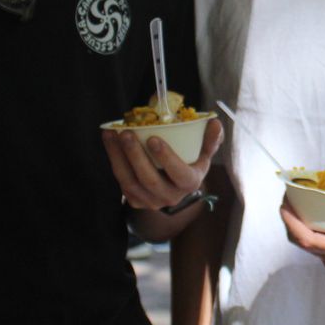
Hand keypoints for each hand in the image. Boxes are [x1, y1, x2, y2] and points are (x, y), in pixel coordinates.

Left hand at [101, 119, 222, 211]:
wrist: (174, 188)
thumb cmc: (189, 165)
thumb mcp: (204, 154)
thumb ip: (210, 139)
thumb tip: (215, 123)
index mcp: (190, 183)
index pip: (179, 174)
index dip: (166, 158)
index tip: (153, 138)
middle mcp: (170, 197)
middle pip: (149, 179)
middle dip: (135, 155)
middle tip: (126, 133)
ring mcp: (151, 201)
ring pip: (130, 182)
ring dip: (118, 157)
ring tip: (112, 135)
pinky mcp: (135, 201)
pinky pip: (121, 182)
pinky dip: (114, 161)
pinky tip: (110, 142)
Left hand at [278, 197, 324, 270]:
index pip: (310, 240)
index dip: (293, 224)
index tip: (286, 204)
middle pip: (302, 243)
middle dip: (289, 221)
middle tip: (287, 198)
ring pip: (304, 244)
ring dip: (295, 224)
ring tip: (293, 202)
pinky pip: (312, 244)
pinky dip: (304, 229)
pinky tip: (306, 214)